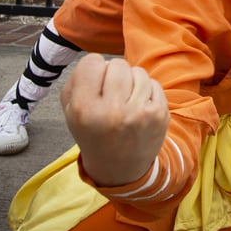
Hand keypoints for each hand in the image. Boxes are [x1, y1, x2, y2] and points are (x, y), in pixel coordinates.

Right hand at [61, 54, 169, 187]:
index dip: (92, 71)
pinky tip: (138, 108)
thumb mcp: (70, 113)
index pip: (92, 62)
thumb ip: (76, 81)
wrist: (120, 169)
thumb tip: (97, 61)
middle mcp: (113, 112)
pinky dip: (146, 91)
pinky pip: (153, 83)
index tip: (93, 85)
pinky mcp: (159, 114)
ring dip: (131, 82)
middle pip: (116, 64)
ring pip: (137, 71)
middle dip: (113, 75)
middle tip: (110, 95)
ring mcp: (139, 113)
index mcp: (86, 110)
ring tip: (124, 102)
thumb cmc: (93, 133)